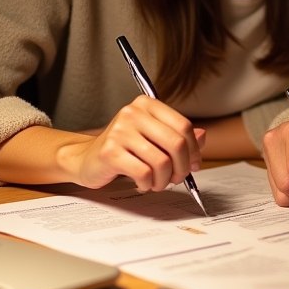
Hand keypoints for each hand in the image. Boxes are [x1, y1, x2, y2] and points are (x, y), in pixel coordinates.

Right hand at [58, 95, 205, 191]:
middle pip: (176, 144)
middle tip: (177, 179)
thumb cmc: (124, 149)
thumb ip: (178, 136)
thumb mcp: (152, 137)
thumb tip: (202, 137)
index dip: (194, 150)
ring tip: (157, 183)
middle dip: (182, 168)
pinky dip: (148, 184)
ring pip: (161, 162)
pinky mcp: (110, 151)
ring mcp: (120, 131)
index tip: (194, 164)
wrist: (86, 159)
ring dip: (164, 180)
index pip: (183, 126)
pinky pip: (143, 173)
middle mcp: (133, 113)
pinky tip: (142, 184)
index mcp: (147, 104)